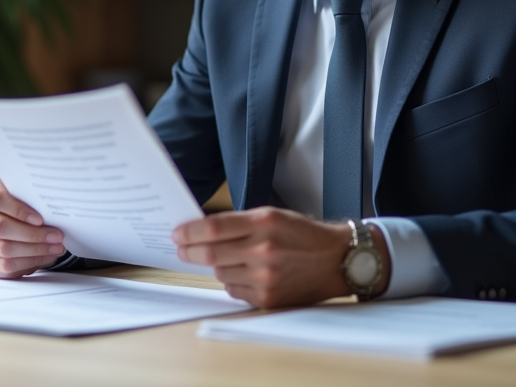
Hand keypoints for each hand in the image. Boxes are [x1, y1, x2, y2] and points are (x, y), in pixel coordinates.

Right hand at [0, 178, 65, 278]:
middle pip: (0, 226)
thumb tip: (54, 211)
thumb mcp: (26, 192)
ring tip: (56, 247)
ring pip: (4, 248)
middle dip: (32, 234)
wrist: (13, 216)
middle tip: (56, 236)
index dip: (19, 210)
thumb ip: (33, 198)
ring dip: (35, 250)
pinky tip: (46, 256)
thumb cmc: (25, 201)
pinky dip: (30, 262)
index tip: (40, 219)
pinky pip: (6, 265)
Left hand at [172, 207, 390, 307]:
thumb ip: (240, 223)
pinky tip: (246, 273)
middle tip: (182, 248)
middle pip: (210, 253)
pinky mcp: (268, 299)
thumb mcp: (274, 215)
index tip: (177, 233)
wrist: (338, 260)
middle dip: (190, 250)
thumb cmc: (304, 235)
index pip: (213, 228)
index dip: (190, 231)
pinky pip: (234, 290)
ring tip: (231, 258)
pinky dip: (233, 281)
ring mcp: (265, 277)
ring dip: (218, 265)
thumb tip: (203, 231)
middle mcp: (263, 250)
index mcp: (264, 223)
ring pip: (220, 272)